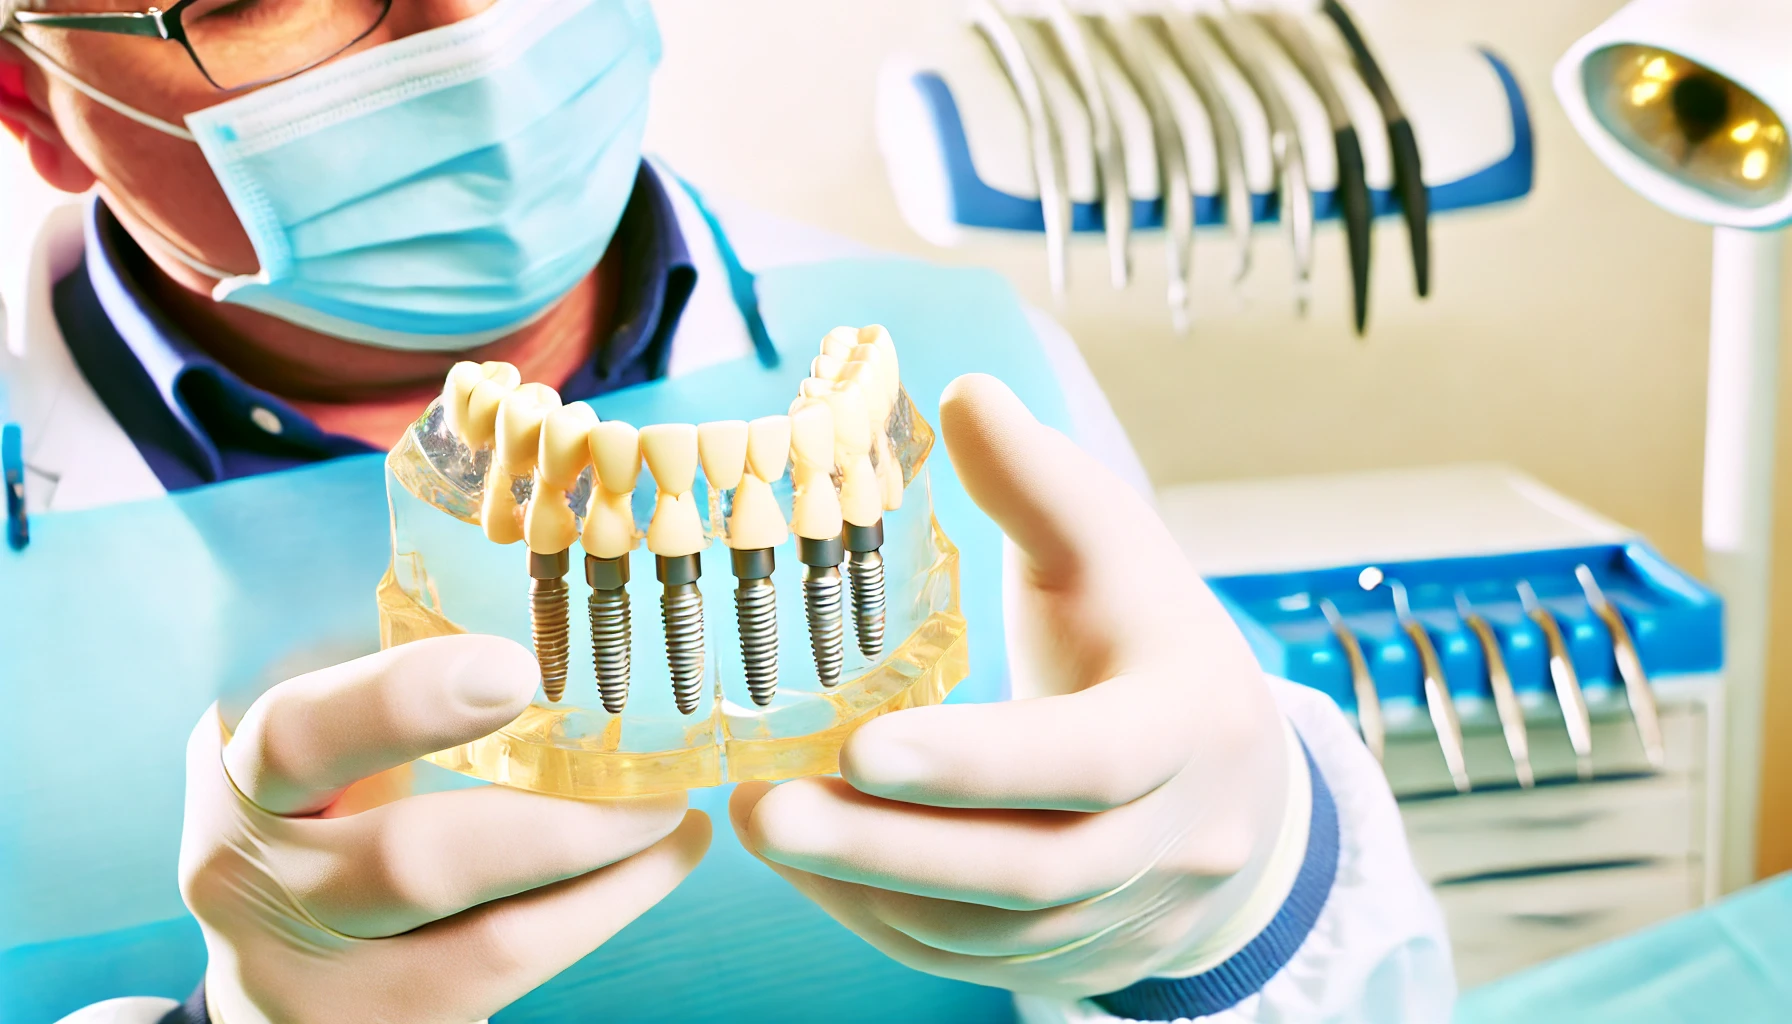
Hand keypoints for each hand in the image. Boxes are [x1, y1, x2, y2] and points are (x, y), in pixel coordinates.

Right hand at [179, 635, 710, 1023]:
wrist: (278, 964)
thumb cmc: (323, 809)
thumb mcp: (322, 737)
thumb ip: (390, 679)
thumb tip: (546, 593)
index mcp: (236, 774)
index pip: (299, 735)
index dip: (404, 702)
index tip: (513, 670)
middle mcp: (254, 884)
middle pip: (406, 862)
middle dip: (553, 823)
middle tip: (656, 780)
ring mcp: (311, 980)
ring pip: (482, 942)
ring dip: (603, 871)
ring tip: (673, 813)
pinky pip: (508, 974)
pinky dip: (599, 911)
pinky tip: (662, 859)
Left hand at [730, 374, 1300, 1000]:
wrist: (1237, 785)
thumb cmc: (1151, 640)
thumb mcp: (1120, 547)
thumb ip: (1041, 481)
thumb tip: (965, 394)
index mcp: (1191, 721)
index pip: (1095, 760)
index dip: (980, 762)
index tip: (859, 746)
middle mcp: (1174, 836)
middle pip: (1032, 869)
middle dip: (888, 845)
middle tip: (763, 807)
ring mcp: (1132, 912)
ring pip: (995, 929)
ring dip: (869, 885)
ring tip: (764, 824)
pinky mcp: (1088, 955)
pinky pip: (978, 957)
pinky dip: (889, 919)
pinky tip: (816, 869)